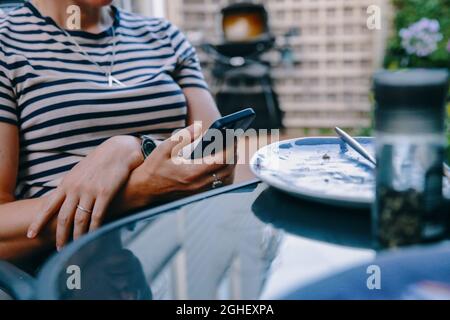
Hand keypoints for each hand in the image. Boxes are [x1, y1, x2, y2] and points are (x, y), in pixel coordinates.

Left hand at [27, 136, 142, 249]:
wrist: (118, 151)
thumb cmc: (99, 162)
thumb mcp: (78, 171)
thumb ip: (69, 185)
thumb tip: (60, 196)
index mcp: (66, 183)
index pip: (48, 206)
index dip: (38, 222)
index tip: (31, 234)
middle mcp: (75, 188)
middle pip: (63, 217)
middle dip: (60, 235)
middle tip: (59, 249)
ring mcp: (90, 191)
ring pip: (79, 220)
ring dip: (76, 236)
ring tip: (76, 248)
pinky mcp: (105, 193)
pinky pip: (97, 216)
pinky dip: (94, 229)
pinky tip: (93, 238)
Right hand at [122, 125, 236, 207]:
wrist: (143, 190)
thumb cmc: (152, 168)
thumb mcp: (164, 148)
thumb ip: (183, 136)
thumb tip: (199, 126)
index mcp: (192, 172)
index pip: (220, 160)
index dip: (230, 148)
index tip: (233, 137)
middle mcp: (199, 184)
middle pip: (227, 170)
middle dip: (233, 155)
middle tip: (234, 141)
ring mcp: (199, 191)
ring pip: (225, 179)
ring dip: (230, 165)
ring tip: (230, 150)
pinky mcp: (198, 194)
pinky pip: (218, 185)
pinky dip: (224, 174)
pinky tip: (222, 164)